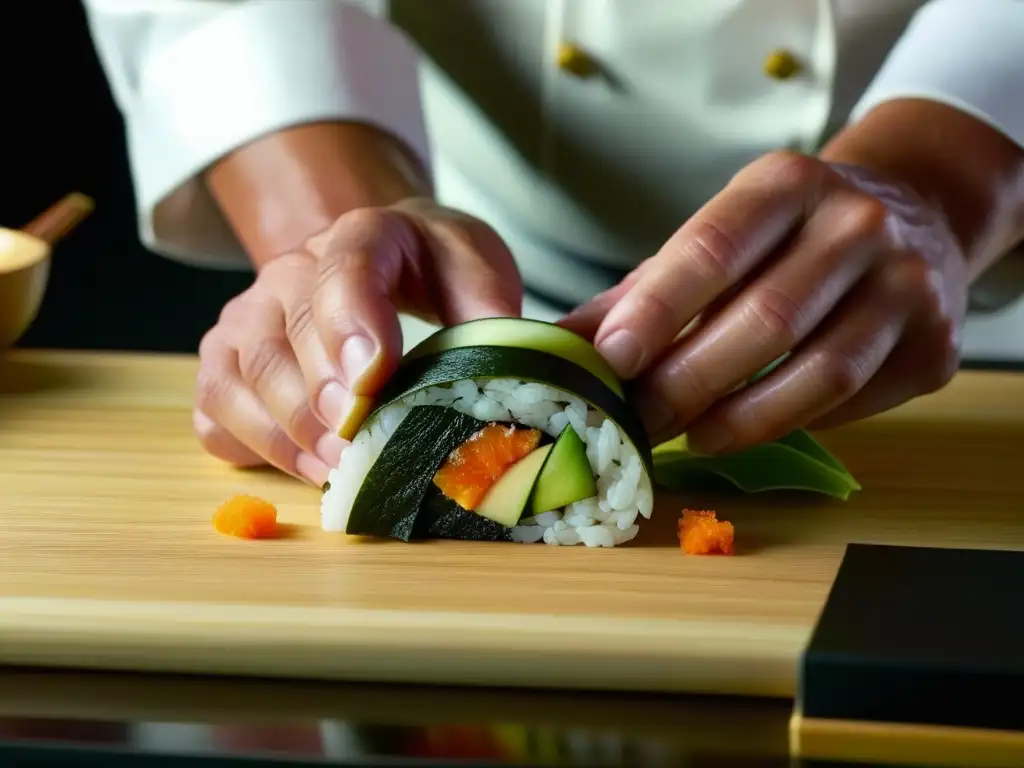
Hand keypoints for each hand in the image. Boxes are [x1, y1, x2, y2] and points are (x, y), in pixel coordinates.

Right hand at [193, 199, 522, 484]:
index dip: (353, 320)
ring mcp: (250, 315)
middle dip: (321, 398)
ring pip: (243, 375)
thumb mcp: (475, 269)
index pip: (347, 266)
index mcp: (365, 234)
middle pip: (287, 332)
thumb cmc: (433, 271)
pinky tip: (302, 466)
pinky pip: (216, 407)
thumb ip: (490, 305)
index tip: (372, 376)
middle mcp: (292, 269)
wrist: (379, 258)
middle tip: (356, 444)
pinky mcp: (226, 360)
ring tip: (336, 469)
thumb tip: (509, 361)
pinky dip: (252, 445)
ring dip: (287, 431)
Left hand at [562, 151, 966, 453]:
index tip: (609, 360)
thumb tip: (557, 345)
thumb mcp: (720, 236)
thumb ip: (642, 290)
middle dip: (688, 382)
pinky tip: (747, 427)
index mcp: (789, 184)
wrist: (913, 219)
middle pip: (765, 320)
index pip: (714, 247)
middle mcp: (858, 226)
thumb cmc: (789, 237)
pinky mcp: (936, 347)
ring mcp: (908, 286)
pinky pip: (852, 403)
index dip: (658, 310)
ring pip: (819, 373)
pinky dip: (790, 423)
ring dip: (739, 418)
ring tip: (688, 437)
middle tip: (636, 421)